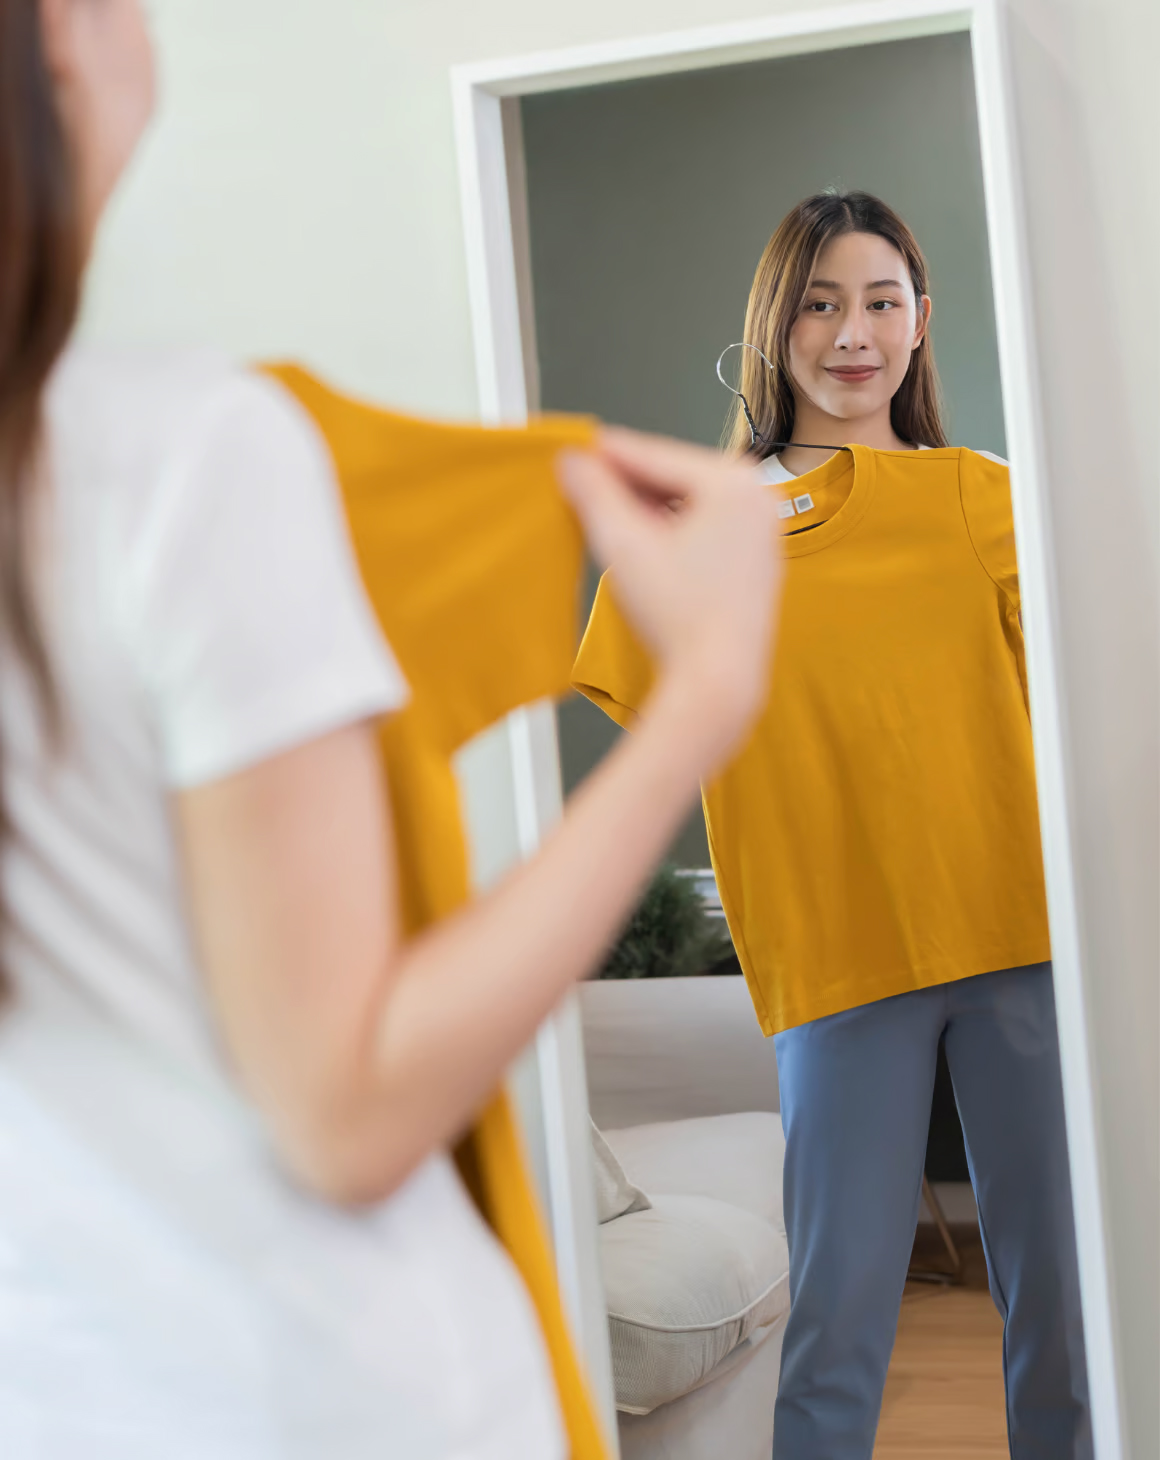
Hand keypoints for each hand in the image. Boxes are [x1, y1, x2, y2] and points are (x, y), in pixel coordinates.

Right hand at [560, 426, 782, 757]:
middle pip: (674, 476)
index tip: (574, 447)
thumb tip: (572, 460)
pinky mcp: (755, 560)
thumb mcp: (622, 544)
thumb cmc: (680, 618)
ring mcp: (762, 530)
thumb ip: (594, 493)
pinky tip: (640, 544)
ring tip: (604, 516)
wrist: (717, 681)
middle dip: (626, 483)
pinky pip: (705, 527)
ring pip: (688, 502)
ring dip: (645, 507)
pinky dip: (671, 529)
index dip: (605, 453)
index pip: (654, 454)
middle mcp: (758, 499)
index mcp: (734, 483)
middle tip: (581, 484)